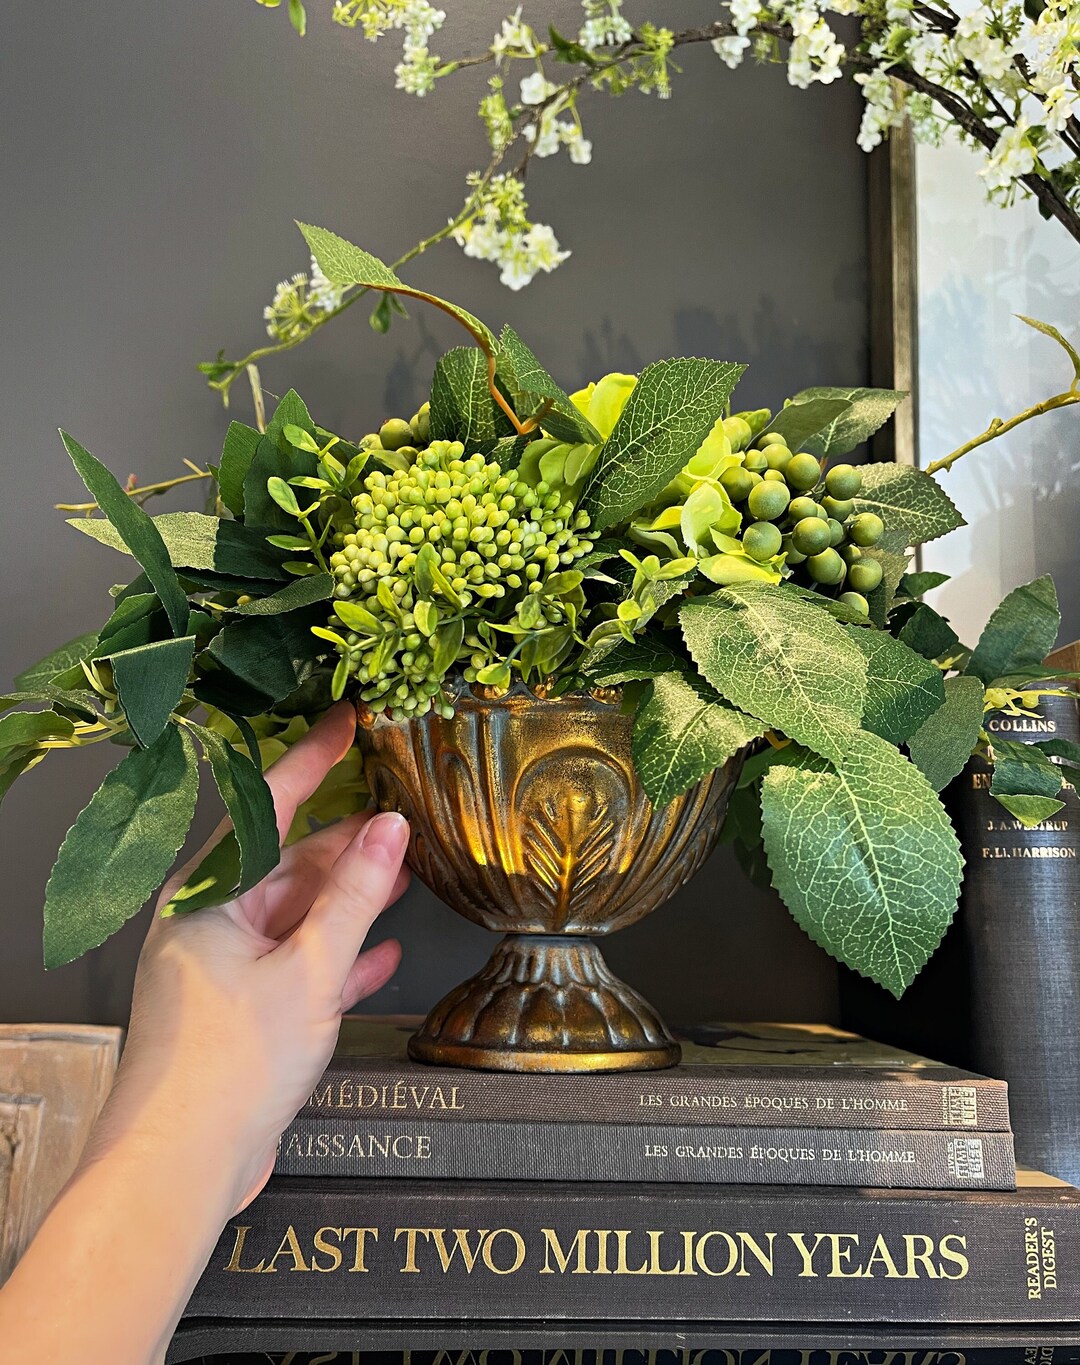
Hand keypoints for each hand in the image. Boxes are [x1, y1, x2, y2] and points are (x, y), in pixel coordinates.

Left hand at [87, 701, 410, 1214]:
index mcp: (208, 894)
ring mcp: (225, 964)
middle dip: (350, 840)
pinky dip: (337, 956)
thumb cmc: (224, 1071)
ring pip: (299, 912)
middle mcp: (210, 920)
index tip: (351, 720)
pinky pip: (296, 963)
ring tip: (408, 875)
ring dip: (352, 899)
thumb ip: (356, 897)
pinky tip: (379, 955)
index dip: (316, 757)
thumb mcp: (309, 972)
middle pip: (291, 859)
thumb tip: (393, 828)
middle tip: (406, 813)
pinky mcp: (241, 1008)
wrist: (178, 1170)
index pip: (270, 803)